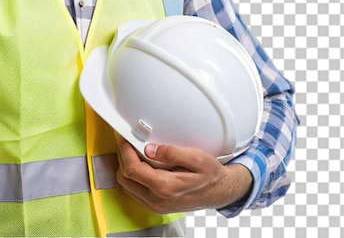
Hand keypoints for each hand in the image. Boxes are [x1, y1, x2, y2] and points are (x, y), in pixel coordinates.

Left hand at [115, 137, 252, 213]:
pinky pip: (134, 191)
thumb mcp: (196, 158)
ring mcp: (155, 205)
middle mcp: (157, 199)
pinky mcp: (156, 205)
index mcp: (165, 187)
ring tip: (134, 152)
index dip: (124, 151)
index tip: (124, 138)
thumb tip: (150, 149)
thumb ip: (172, 153)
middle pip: (124, 178)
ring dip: (126, 167)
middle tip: (128, 142)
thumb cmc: (210, 175)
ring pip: (126, 186)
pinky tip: (140, 164)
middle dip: (123, 158)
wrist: (220, 192)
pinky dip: (132, 177)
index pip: (132, 169)